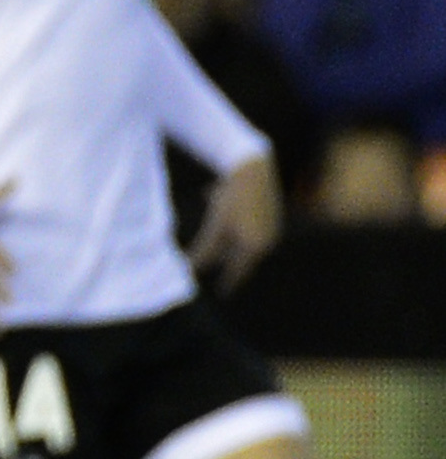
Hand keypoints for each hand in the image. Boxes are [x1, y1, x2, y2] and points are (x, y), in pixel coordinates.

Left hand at [187, 152, 280, 292]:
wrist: (253, 166)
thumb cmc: (232, 199)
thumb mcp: (215, 227)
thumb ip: (204, 250)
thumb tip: (189, 271)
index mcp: (256, 246)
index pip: (239, 270)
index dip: (229, 282)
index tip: (223, 293)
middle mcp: (267, 237)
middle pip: (239, 251)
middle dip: (223, 254)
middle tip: (212, 261)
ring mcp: (270, 221)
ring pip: (240, 231)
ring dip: (224, 229)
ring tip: (214, 225)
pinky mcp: (266, 206)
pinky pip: (243, 214)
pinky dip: (227, 210)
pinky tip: (212, 195)